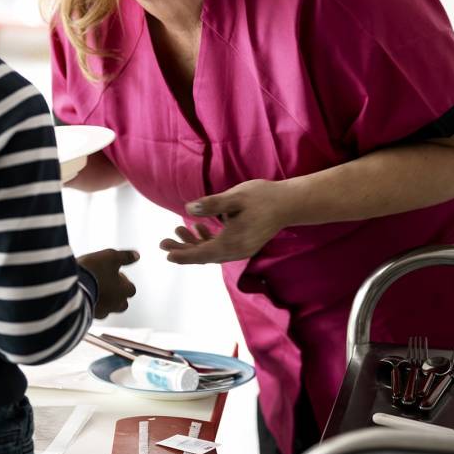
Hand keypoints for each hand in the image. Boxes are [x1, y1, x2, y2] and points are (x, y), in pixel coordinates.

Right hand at [77, 249, 138, 318]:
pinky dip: (91, 305)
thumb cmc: (93, 271)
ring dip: (104, 301)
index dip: (123, 281)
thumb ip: (125, 257)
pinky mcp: (87, 317)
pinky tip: (84, 296)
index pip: (131, 289)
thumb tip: (136, 255)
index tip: (115, 273)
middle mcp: (115, 304)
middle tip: (106, 284)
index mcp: (124, 291)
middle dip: (116, 294)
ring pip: (107, 309)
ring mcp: (101, 312)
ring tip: (94, 289)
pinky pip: (93, 313)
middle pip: (122, 303)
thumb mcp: (111, 257)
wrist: (70, 287)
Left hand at [160, 179, 294, 263]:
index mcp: (232, 243)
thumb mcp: (235, 197)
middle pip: (204, 256)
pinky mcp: (244, 243)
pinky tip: (199, 227)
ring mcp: (241, 249)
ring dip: (194, 244)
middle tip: (163, 243)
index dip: (183, 254)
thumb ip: (212, 204)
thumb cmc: (263, 197)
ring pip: (211, 252)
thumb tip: (188, 209)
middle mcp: (236, 251)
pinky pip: (221, 247)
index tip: (166, 253)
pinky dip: (208, 240)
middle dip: (183, 250)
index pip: (202, 254)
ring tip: (178, 231)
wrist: (290, 203)